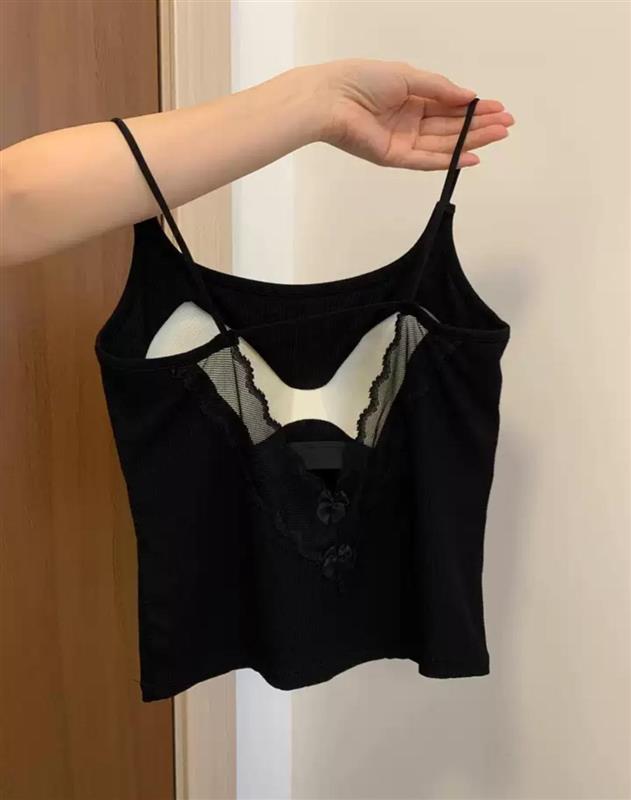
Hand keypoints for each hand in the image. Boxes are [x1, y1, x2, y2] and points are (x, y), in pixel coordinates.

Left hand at [306, 58, 513, 169]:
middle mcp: (409, 122)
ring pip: (443, 144)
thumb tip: (470, 97)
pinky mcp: (394, 157)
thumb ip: (440, 89)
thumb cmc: (361, 80)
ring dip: (472, 140)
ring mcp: (403, 141)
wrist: (331, 98)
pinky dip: (449, 159)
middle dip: (479, 125)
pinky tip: (472, 157)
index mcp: (411, 99)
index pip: (449, 107)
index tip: (499, 109)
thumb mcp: (408, 76)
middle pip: (450, 127)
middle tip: (507, 124)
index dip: (474, 108)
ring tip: (499, 135)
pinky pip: (426, 160)